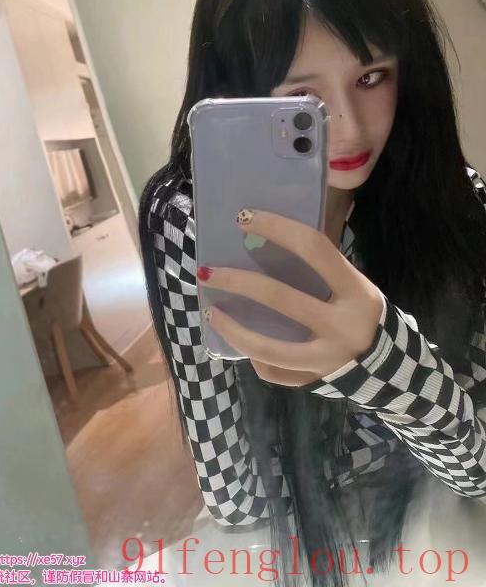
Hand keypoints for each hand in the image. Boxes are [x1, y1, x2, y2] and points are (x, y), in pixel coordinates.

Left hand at [198, 208, 383, 386]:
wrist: (394, 369)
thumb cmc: (365, 313)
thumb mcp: (355, 285)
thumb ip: (322, 269)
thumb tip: (270, 240)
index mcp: (356, 291)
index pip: (313, 248)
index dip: (277, 228)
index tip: (244, 218)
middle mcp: (342, 326)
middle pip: (281, 298)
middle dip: (237, 282)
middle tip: (207, 271)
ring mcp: (327, 360)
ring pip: (269, 348)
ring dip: (233, 329)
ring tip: (210, 313)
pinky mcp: (315, 383)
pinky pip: (275, 371)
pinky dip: (256, 358)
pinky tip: (244, 346)